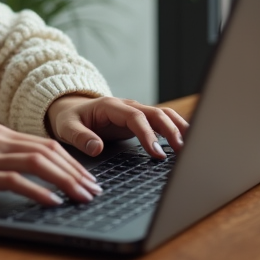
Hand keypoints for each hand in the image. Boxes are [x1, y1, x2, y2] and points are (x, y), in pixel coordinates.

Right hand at [0, 124, 103, 205]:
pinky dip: (38, 191)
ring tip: (83, 197)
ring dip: (66, 181)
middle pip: (49, 151)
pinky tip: (52, 202)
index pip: (45, 143)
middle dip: (77, 171)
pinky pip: (15, 180)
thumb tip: (26, 172)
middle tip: (95, 190)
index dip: (71, 160)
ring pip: (39, 163)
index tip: (88, 177)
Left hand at [46, 95, 188, 159]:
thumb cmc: (70, 119)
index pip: (135, 117)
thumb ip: (80, 138)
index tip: (156, 153)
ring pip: (164, 114)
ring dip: (178, 127)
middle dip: (171, 131)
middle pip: (156, 113)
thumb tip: (96, 148)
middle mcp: (127, 106)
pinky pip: (162, 120)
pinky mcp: (140, 120)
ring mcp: (136, 112)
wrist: (71, 108)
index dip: (148, 134)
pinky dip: (176, 127)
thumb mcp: (67, 128)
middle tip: (182, 152)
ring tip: (192, 145)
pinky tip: (187, 140)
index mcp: (111, 106)